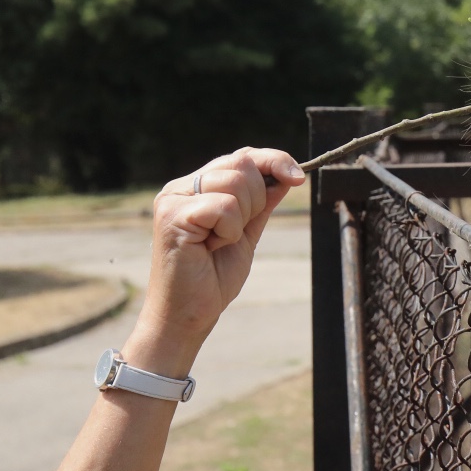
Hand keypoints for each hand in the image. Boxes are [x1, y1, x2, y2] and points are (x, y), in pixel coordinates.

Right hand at [123, 148, 305, 377]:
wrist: (190, 313)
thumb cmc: (213, 276)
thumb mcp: (247, 232)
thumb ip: (262, 203)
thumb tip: (286, 176)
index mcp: (196, 186)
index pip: (242, 157)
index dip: (274, 161)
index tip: (298, 178)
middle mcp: (180, 187)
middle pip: (242, 166)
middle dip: (255, 202)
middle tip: (233, 233)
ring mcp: (173, 199)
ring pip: (236, 184)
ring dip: (240, 220)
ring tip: (218, 242)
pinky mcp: (173, 215)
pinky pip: (224, 207)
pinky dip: (229, 231)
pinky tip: (210, 247)